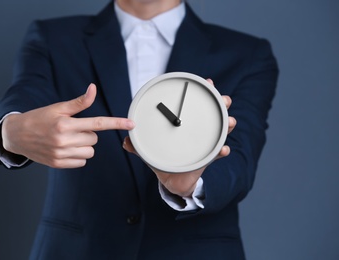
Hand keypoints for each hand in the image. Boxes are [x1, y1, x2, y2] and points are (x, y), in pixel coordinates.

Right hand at [1, 83, 134, 167]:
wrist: (17, 136)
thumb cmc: (39, 118)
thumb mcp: (58, 108)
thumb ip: (79, 102)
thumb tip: (93, 88)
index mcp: (65, 123)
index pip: (97, 123)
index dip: (116, 123)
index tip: (131, 124)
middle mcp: (64, 140)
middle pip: (94, 139)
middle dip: (87, 133)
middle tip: (72, 129)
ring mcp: (61, 153)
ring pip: (90, 152)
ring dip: (84, 146)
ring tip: (68, 139)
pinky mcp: (59, 164)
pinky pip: (81, 161)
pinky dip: (78, 156)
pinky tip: (65, 149)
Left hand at [123, 79, 235, 196]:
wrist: (172, 180)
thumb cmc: (163, 158)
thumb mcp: (149, 149)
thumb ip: (137, 145)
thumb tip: (125, 141)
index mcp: (187, 122)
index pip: (197, 103)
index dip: (205, 91)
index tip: (209, 82)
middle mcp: (201, 130)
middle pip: (217, 112)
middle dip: (223, 103)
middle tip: (225, 100)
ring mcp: (207, 143)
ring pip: (223, 130)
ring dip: (228, 124)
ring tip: (230, 121)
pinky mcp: (209, 157)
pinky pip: (218, 153)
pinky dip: (222, 150)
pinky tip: (223, 149)